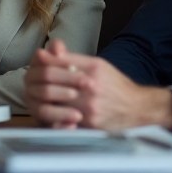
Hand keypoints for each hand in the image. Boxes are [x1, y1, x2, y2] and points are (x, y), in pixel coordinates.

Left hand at [25, 39, 171, 130]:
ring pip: (57, 100)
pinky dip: (57, 114)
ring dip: (47, 98)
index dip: (46, 62)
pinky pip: (66, 117)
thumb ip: (74, 59)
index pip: (61, 61)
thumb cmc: (116, 85)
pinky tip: (52, 111)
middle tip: (33, 79)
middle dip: (43, 80)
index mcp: (94, 68)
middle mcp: (92, 85)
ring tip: (40, 95)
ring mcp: (90, 105)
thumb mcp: (99, 65)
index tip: (37, 61)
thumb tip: (52, 50)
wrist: (137, 108)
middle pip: (56, 81)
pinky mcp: (90, 122)